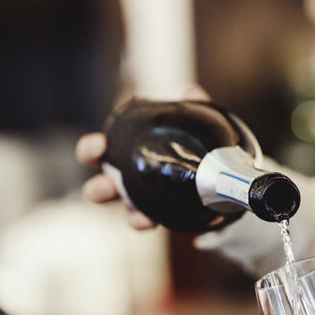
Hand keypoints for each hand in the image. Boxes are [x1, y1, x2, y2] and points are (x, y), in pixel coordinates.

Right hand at [76, 85, 212, 230]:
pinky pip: (149, 223)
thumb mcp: (195, 123)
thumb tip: (190, 92)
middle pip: (101, 189)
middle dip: (98, 189)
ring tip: (136, 212)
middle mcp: (129, 181)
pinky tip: (154, 221)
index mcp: (127, 153)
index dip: (90, 149)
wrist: (223, 176)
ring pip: (125, 212)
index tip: (99, 145)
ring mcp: (144, 202)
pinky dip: (147, 221)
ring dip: (128, 213)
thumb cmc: (196, 146)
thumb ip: (192, 107)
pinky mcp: (162, 217)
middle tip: (107, 185)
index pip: (99, 152)